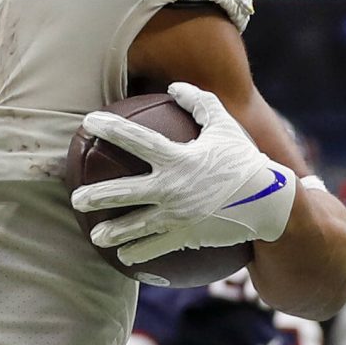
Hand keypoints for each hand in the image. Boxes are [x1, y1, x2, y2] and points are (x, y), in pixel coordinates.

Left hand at [70, 82, 296, 268]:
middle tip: (76, 198)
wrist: (269, 203)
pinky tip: (124, 257)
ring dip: (111, 233)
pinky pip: (156, 247)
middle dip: (95, 196)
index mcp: (178, 159)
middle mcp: (171, 188)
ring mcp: (177, 216)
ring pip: (135, 226)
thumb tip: (175, 87)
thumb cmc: (245, 161)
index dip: (111, 128)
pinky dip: (139, 252)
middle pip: (124, 192)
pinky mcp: (186, 236)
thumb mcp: (225, 127)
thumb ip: (200, 103)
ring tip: (95, 236)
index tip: (88, 122)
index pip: (135, 140)